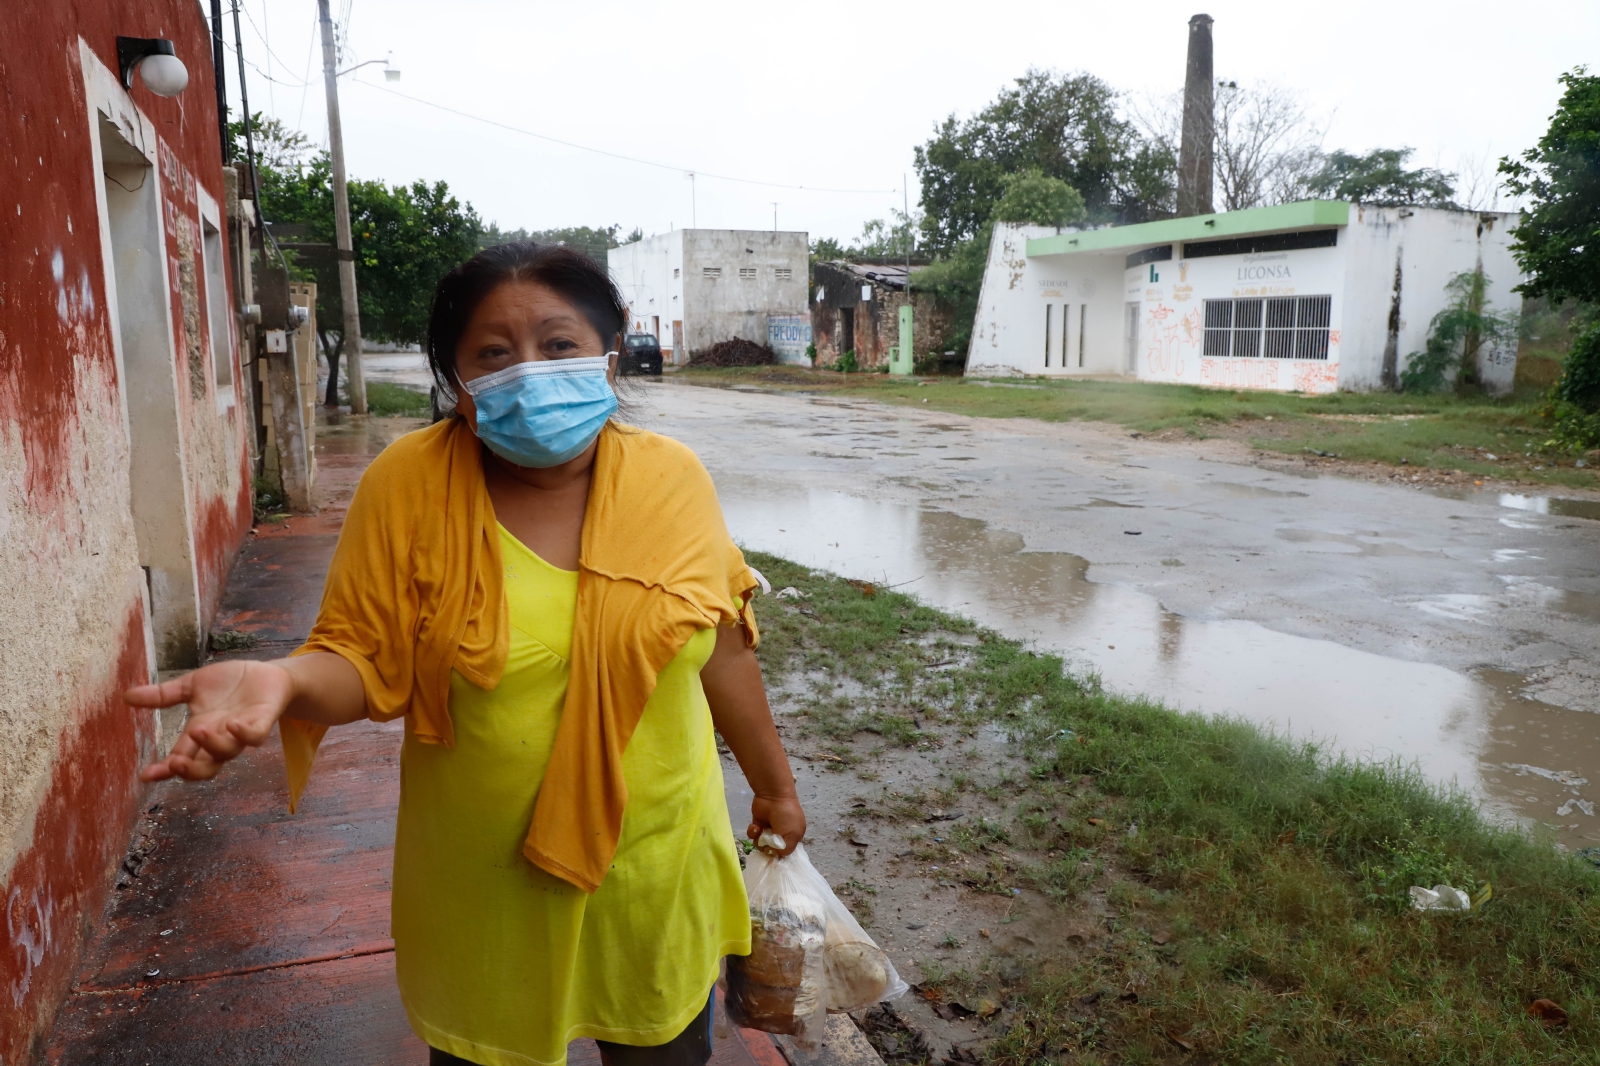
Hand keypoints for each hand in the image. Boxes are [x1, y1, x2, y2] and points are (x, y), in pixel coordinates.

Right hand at [124, 660, 296, 782]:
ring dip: (212, 746)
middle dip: (189, 770)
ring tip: (199, 729)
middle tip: (175, 763)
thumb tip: (126, 697)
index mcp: (200, 731)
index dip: (165, 769)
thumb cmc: (230, 683)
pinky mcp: (263, 721)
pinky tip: (233, 725)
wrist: (267, 674)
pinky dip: (245, 734)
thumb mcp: (192, 686)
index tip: (146, 776)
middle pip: (205, 768)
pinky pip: (256, 736)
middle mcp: (220, 737)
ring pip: (228, 753)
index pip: (180, 757)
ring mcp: (241, 732)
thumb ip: (163, 695)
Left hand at [748, 794, 806, 856]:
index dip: (779, 855)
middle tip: (767, 842)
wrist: (773, 796)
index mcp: (793, 836)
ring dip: (759, 839)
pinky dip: (753, 832)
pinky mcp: (758, 824)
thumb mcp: (792, 835)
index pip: (786, 852)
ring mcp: (769, 829)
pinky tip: (756, 826)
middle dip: (767, 847)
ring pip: (761, 844)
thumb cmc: (786, 816)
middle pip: (771, 850)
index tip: (773, 857)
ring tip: (761, 831)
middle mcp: (781, 834)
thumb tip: (775, 854)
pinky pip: (753, 835)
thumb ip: (785, 850)